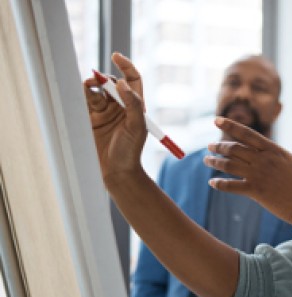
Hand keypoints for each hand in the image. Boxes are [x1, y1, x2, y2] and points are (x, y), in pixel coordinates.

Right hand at [83, 52, 145, 185]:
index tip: (116, 56)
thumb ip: (133, 104)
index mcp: (136, 106)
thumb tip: (121, 83)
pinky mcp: (90, 118)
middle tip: (97, 80)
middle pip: (111, 82)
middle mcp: (120, 106)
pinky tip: (81, 95)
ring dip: (91, 84)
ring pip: (96, 89)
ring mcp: (104, 112)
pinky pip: (84, 100)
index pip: (132, 79)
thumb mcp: (137, 127)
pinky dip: (82, 94)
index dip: (126, 66)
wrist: (116, 171)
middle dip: (104, 78)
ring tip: (88, 87)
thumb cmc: (130, 151)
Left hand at [204, 117, 291, 222]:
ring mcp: (258, 175)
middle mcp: (264, 159)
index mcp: (274, 150)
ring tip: (208, 160)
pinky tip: (213, 183)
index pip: (247, 133)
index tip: (217, 120)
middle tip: (210, 146)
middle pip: (234, 149)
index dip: (230, 125)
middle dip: (219, 146)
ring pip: (228, 164)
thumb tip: (264, 152)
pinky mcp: (255, 191)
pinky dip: (219, 184)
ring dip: (214, 162)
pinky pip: (230, 186)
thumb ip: (275, 156)